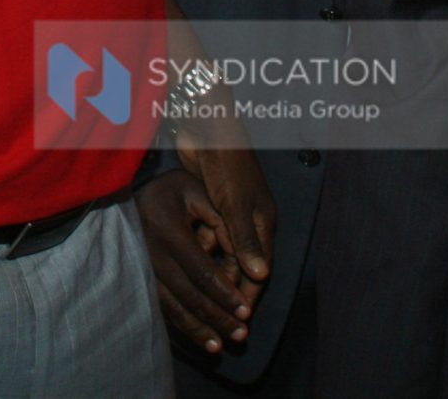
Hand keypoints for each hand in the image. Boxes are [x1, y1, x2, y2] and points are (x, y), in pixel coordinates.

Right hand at [136, 168, 261, 356]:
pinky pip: (161, 306)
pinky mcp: (139, 277)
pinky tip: (200, 338)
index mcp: (168, 228)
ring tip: (221, 345)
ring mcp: (141, 267)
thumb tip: (249, 265)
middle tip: (241, 334)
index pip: (201, 270)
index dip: (224, 293)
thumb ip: (224, 225)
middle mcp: (151, 251)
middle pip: (188, 294)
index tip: (245, 311)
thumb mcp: (199, 192)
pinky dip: (182, 325)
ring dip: (198, 329)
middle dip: (216, 316)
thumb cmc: (175, 189)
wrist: (129, 191)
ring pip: (172, 306)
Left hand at [172, 115, 274, 308]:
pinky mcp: (212, 206)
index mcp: (262, 221)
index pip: (259, 269)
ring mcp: (230, 213)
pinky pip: (208, 237)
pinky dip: (200, 250)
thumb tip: (261, 276)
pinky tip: (185, 265)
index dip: (248, 294)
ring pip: (222, 252)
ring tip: (198, 297)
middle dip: (229, 288)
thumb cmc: (226, 163)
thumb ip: (244, 238)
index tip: (238, 321)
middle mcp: (249, 221)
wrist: (207, 127)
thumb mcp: (235, 203)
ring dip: (212, 269)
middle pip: (241, 265)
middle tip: (215, 317)